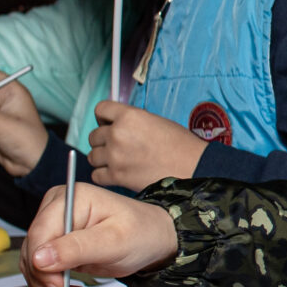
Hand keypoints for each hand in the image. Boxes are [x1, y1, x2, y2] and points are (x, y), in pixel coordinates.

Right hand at [25, 184, 178, 286]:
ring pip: (34, 265)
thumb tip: (39, 258)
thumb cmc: (141, 232)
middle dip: (48, 282)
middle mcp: (56, 209)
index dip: (41, 264)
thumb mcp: (114, 241)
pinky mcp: (56, 245)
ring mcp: (54, 227)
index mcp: (70, 198)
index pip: (39, 234)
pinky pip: (42, 270)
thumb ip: (76, 249)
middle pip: (33, 251)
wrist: (152, 239)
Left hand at [88, 101, 208, 189]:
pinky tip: (117, 174)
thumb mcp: (155, 121)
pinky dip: (104, 175)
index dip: (104, 118)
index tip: (108, 124)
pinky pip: (96, 175)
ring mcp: (115, 156)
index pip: (100, 109)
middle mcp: (118, 134)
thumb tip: (115, 126)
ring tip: (118, 161)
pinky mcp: (117, 176)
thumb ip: (131, 121)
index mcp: (129, 116)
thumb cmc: (180, 145)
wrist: (193, 168)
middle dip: (103, 141)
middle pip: (93, 135)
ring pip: (92, 156)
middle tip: (118, 146)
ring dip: (102, 159)